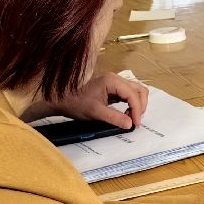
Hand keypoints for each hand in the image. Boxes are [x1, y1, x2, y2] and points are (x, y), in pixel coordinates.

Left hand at [22, 72, 147, 128]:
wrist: (63, 99)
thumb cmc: (77, 103)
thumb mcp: (96, 112)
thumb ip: (114, 118)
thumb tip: (130, 124)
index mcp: (112, 81)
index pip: (133, 94)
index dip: (137, 109)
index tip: (135, 123)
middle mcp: (116, 78)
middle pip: (139, 90)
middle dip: (140, 106)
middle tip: (135, 121)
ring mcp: (115, 82)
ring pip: (136, 91)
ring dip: (137, 104)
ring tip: (131, 117)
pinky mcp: (113, 87)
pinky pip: (128, 94)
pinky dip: (131, 103)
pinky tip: (126, 113)